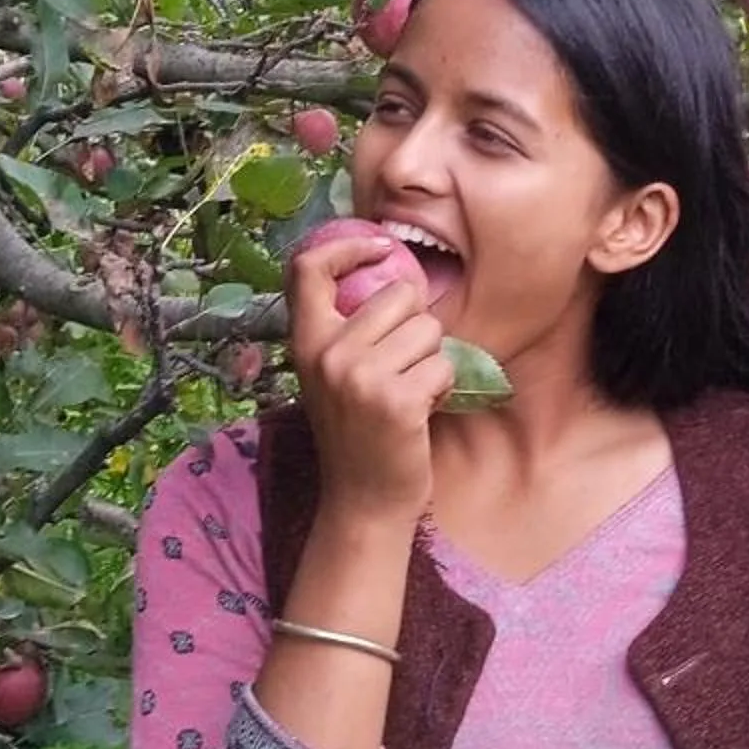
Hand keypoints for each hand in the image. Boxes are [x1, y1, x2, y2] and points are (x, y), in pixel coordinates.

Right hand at [287, 228, 455, 528]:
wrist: (363, 501)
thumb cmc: (356, 430)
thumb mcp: (330, 373)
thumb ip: (344, 327)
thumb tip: (388, 266)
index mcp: (305, 341)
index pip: (307, 267)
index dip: (347, 247)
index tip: (380, 249)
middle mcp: (328, 354)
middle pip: (400, 294)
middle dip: (415, 325)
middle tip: (400, 366)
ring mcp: (361, 378)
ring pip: (429, 329)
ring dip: (431, 359)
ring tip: (409, 392)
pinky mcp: (398, 402)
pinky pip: (444, 366)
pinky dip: (443, 387)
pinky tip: (421, 411)